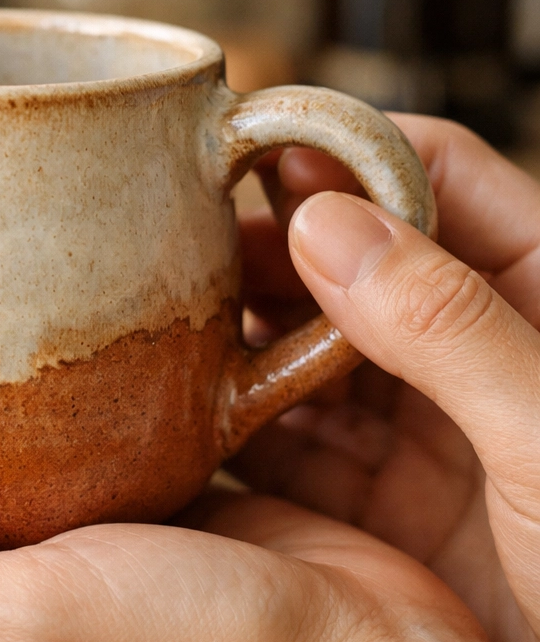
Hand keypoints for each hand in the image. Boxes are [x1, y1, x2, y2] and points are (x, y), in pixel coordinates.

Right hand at [232, 115, 539, 641]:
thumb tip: (328, 226)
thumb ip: (448, 326)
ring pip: (313, 343)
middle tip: (183, 236)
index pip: (436, 176)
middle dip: (271, 240)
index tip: (251, 148)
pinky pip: (295, 435)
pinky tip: (189, 406)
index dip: (343, 152)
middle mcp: (472, 347)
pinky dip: (243, 417)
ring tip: (170, 312)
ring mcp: (423, 421)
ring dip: (246, 326)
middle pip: (356, 256)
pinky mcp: (381, 494)